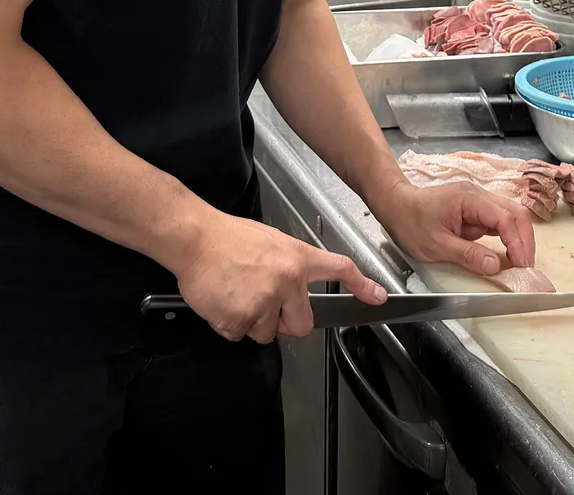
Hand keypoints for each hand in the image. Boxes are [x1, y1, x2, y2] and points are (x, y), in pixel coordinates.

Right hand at [172, 210, 386, 343]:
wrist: (195, 239)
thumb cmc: (228, 237)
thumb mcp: (271, 242)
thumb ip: (289, 267)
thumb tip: (294, 288)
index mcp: (297, 259)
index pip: (338, 269)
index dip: (361, 285)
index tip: (377, 297)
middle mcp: (287, 281)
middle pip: (302, 325)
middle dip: (284, 322)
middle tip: (264, 304)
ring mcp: (264, 302)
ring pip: (266, 334)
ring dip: (252, 322)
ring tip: (236, 293)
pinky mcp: (240, 318)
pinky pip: (240, 335)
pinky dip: (230, 324)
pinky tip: (223, 300)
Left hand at [371, 180, 535, 275]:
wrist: (395, 206)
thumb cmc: (410, 222)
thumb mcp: (436, 245)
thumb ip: (468, 255)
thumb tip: (495, 266)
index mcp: (469, 199)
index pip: (504, 218)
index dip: (516, 242)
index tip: (520, 264)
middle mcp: (478, 196)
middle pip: (515, 213)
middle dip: (524, 240)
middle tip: (525, 266)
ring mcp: (478, 203)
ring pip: (510, 217)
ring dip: (518, 240)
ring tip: (520, 263)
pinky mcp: (475, 211)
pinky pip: (497, 223)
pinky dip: (507, 239)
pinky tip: (508, 256)